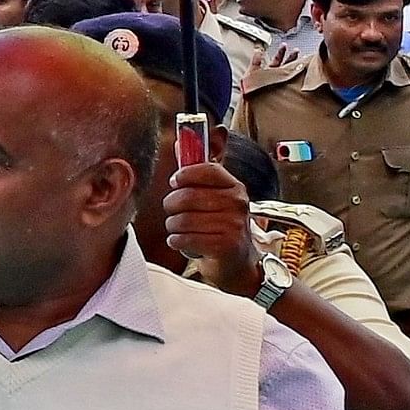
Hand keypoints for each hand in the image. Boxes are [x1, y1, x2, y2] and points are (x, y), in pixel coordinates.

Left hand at [166, 159, 260, 293]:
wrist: (238, 264)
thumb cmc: (221, 228)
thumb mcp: (215, 199)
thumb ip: (198, 175)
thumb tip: (179, 145)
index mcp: (235, 187)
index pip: (207, 170)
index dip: (185, 175)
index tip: (175, 182)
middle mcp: (237, 203)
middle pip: (187, 196)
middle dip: (171, 206)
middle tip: (173, 213)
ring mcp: (233, 225)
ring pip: (182, 219)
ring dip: (173, 227)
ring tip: (180, 230)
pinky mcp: (224, 245)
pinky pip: (185, 238)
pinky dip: (177, 241)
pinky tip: (183, 241)